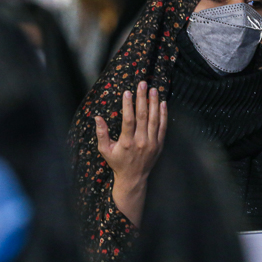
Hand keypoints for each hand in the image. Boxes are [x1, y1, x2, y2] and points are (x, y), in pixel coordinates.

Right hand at [94, 80, 166, 226]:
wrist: (134, 178)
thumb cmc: (117, 162)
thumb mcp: (105, 150)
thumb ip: (101, 134)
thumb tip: (97, 118)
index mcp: (127, 142)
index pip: (128, 120)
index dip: (128, 105)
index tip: (127, 92)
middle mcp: (141, 142)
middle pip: (143, 116)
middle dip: (142, 98)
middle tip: (143, 84)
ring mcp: (152, 143)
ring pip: (155, 119)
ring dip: (154, 103)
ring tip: (153, 90)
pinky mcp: (159, 144)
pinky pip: (163, 127)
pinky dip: (163, 114)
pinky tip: (162, 103)